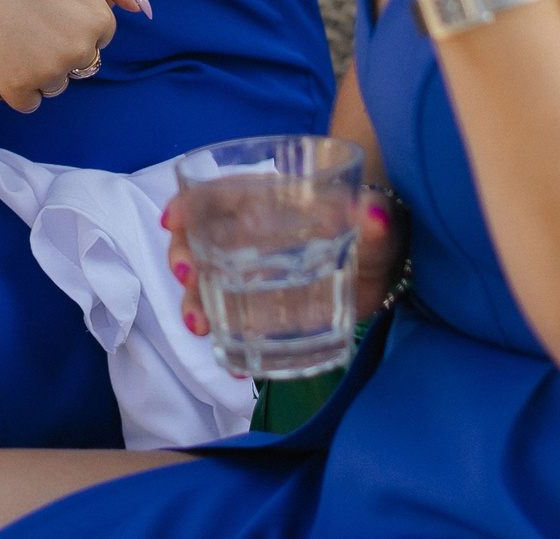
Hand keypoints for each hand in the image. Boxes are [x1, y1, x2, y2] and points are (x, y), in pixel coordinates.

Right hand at [0, 0, 144, 112]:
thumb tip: (145, 11)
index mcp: (98, 17)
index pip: (102, 32)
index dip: (73, 14)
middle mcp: (79, 49)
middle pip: (82, 61)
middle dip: (62, 43)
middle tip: (28, 15)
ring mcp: (47, 72)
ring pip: (57, 82)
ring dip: (42, 67)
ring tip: (14, 31)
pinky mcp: (15, 88)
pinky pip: (30, 101)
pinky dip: (18, 86)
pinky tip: (2, 54)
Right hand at [161, 180, 405, 365]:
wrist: (387, 273)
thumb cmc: (377, 232)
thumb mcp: (379, 224)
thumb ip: (378, 221)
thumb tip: (377, 216)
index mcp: (275, 200)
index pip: (223, 192)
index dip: (192, 201)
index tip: (173, 220)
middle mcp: (254, 233)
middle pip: (202, 236)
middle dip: (184, 255)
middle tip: (187, 279)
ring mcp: (255, 273)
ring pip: (209, 280)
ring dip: (196, 302)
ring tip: (201, 327)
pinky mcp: (265, 308)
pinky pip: (233, 321)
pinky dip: (228, 342)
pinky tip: (235, 368)